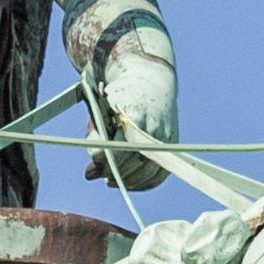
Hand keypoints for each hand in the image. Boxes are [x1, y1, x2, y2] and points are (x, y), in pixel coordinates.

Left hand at [94, 47, 186, 186]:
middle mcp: (152, 127)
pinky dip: (144, 183)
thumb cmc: (120, 96)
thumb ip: (95, 140)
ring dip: (127, 181)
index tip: (95, 159)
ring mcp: (165, 137)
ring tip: (111, 180)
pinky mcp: (173, 145)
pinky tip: (129, 182)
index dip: (102, 158)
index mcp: (133, 114)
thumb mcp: (101, 110)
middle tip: (101, 173)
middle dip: (113, 171)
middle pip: (131, 162)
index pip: (116, 148)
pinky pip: (161, 174)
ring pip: (147, 171)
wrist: (150, 80)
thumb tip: (90, 176)